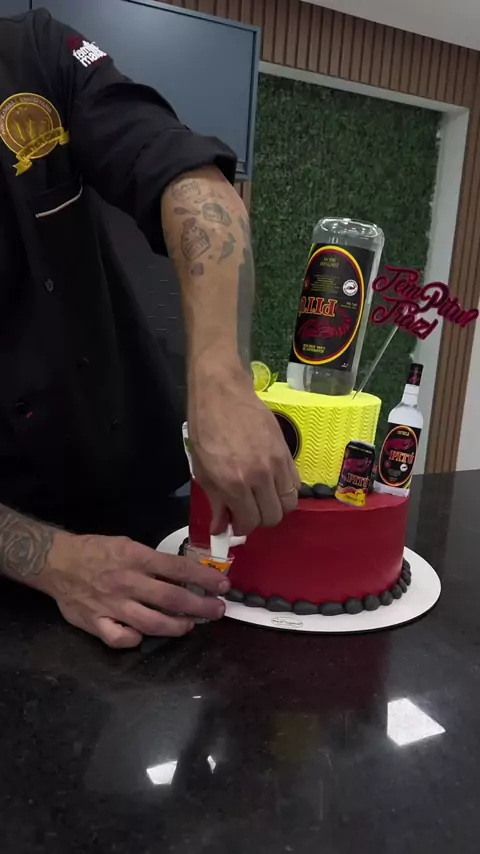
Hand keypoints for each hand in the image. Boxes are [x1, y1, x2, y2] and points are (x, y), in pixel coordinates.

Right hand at [37, 531, 229, 648]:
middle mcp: (127, 582)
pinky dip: (134, 639)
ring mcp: (111, 605)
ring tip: (190, 626)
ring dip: (176, 626)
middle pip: (171, 599)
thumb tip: (183, 574)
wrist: (56, 561)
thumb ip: (152, 561)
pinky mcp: (95, 623)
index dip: (204, 578)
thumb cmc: (96, 550)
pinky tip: (143, 636)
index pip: (178, 569)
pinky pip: (119, 638)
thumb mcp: (127, 545)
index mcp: (135, 558)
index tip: (224, 585)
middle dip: (200, 606)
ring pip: (151, 623)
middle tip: (217, 611)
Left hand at [189, 366, 300, 534]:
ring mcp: (277, 463)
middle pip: (273, 516)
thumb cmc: (205, 429)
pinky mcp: (287, 451)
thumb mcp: (202, 470)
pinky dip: (286, 490)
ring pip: (289, 503)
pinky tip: (271, 483)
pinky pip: (296, 482)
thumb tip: (220, 528)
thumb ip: (216, 502)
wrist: (221, 393)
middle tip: (247, 510)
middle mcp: (260, 476)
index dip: (241, 527)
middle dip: (259, 519)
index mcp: (234, 483)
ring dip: (275, 506)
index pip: (249, 522)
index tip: (235, 521)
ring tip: (261, 498)